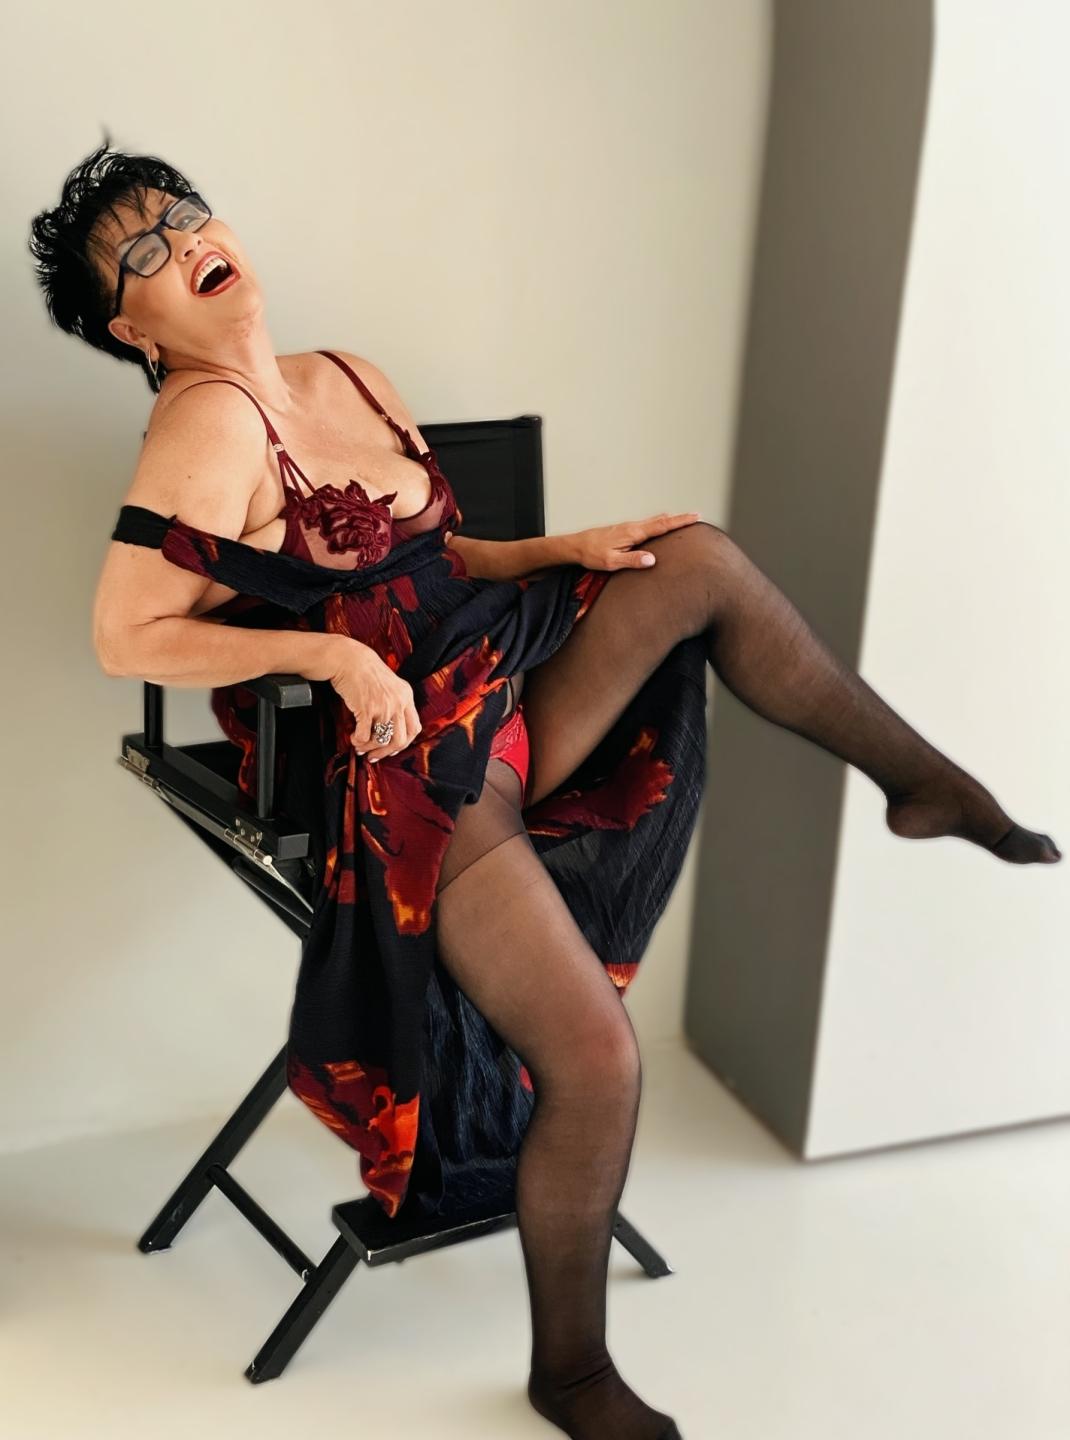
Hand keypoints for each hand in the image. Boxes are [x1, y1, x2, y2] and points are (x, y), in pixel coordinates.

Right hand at [322, 636, 421, 761]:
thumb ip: (395, 703)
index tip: (391, 749)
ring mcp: (384, 706)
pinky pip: (365, 735)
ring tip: (359, 746)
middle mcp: (398, 702)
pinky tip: (353, 737)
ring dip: (369, 748)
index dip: (404, 743)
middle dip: (386, 752)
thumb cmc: (365, 673)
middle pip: (400, 739)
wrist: (348, 658)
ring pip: (382, 740)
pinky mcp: (367, 708)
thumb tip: (390, 731)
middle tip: (373, 756)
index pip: (415, 728)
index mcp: (406, 696)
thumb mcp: (389, 685)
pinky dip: (358, 741)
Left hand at [565, 512, 701, 570]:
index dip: (680, 521)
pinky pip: (646, 525)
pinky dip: (658, 523)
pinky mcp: (624, 530)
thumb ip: (632, 560)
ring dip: (670, 520)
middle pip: (661, 519)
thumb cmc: (591, 555)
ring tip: (682, 520)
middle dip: (679, 518)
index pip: (662, 525)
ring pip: (654, 521)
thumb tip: (652, 559)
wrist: (575, 546)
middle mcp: (632, 526)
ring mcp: (628, 527)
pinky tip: (659, 527)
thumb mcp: (611, 562)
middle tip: (696, 516)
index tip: (696, 516)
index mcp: (633, 533)